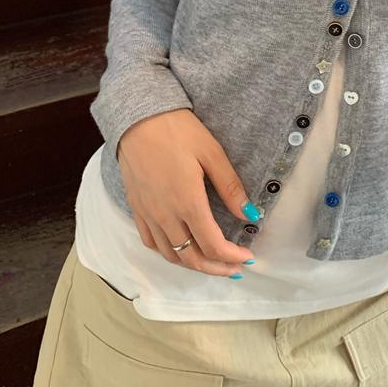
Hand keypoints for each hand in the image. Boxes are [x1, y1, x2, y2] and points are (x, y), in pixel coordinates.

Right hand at [117, 108, 259, 275]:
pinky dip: (168, 253)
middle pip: (191, 257)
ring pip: (170, 254)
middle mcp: (165, 214)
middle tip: (235, 269)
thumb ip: (230, 187)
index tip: (248, 256)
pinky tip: (181, 248)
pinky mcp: (136, 207)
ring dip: (193, 264)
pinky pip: (151, 242)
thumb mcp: (212, 153)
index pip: (213, 245)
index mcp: (187, 202)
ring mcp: (148, 213)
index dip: (232, 257)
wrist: (138, 117)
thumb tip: (251, 214)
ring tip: (212, 263)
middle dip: (216, 268)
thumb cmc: (177, 130)